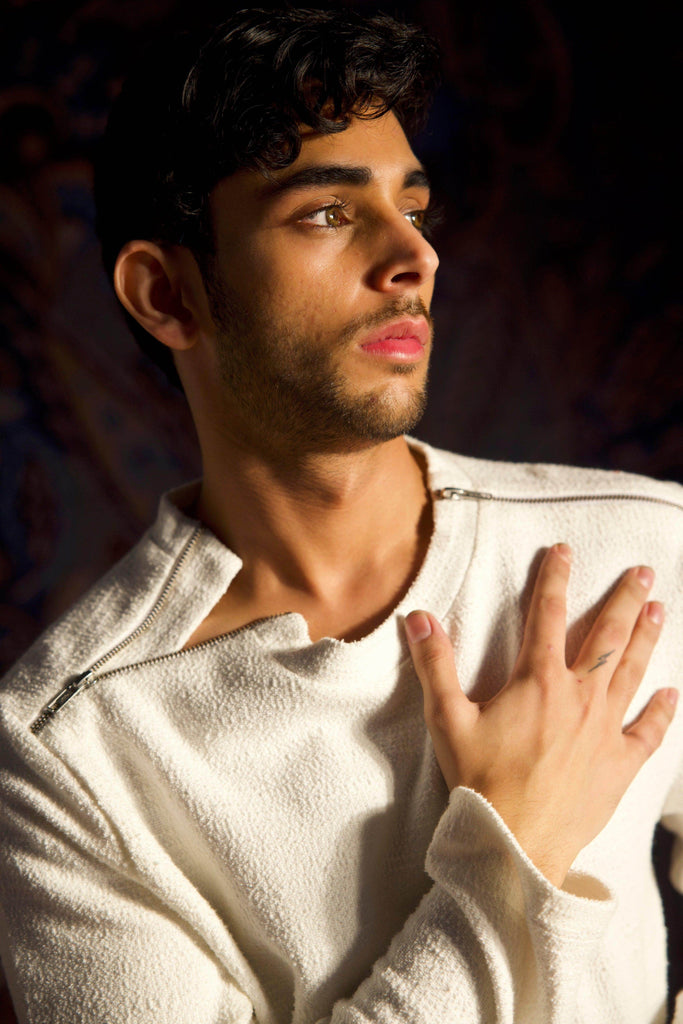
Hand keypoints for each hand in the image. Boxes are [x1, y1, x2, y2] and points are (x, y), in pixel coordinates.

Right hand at [405, 544, 677, 886]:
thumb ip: (435, 664)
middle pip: (608, 637)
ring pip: (632, 673)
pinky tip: (672, 692)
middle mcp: (579, 697)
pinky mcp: (620, 764)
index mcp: (539, 681)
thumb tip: (419, 617)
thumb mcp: (447, 719)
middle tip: (642, 572)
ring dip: (648, 639)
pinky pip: (648, 731)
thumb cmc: (480, 780)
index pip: (548, 614)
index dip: (555, 578)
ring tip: (660, 610)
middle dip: (625, 600)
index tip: (564, 552)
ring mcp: (605, 730)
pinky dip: (662, 710)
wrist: (514, 842)